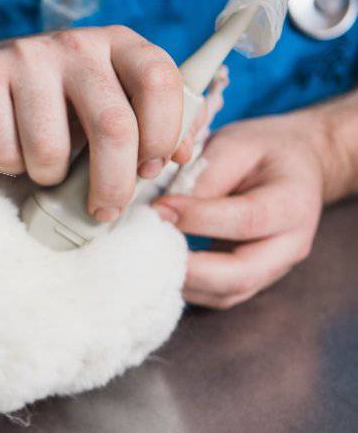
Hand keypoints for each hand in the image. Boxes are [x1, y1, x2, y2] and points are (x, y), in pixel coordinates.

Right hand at [0, 26, 185, 221]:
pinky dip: (12, 169)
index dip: (162, 134)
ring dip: (50, 178)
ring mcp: (27, 56)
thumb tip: (183, 155)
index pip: (159, 81)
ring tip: (47, 168)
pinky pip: (6, 151)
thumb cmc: (59, 104)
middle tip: (104, 209)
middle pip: (112, 126)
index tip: (149, 169)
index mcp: (119, 43)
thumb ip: (151, 125)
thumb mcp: (110, 103)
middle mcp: (76, 44)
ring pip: (51, 149)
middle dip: (112, 184)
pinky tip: (14, 154)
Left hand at [153, 114, 324, 308]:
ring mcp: (272, 269)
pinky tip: (158, 268)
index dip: (199, 218)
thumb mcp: (236, 146)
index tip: (159, 209)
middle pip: (241, 274)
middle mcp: (289, 246)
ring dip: (182, 282)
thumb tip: (169, 212)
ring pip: (226, 293)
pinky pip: (218, 296)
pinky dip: (186, 287)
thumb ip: (207, 177)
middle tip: (147, 249)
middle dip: (189, 268)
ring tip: (146, 261)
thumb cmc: (261, 151)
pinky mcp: (251, 280)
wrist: (296, 166)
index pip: (247, 220)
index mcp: (292, 204)